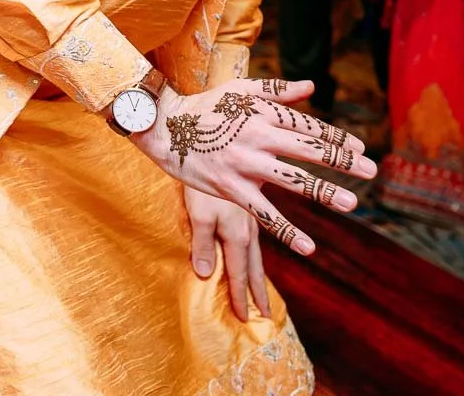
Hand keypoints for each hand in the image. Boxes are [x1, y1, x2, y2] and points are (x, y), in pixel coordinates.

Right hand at [132, 77, 372, 258]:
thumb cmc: (204, 106)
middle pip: (309, 150)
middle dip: (343, 162)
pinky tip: (309, 247)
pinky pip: (264, 213)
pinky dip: (287, 231)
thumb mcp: (240, 90)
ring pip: (292, 181)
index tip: (360, 148)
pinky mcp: (231, 188)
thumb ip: (277, 90)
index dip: (337, 138)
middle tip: (371, 171)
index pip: (308, 127)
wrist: (163, 126)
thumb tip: (312, 87)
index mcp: (263, 114)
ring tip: (351, 203)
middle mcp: (258, 137)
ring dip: (324, 192)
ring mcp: (245, 164)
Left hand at [185, 188, 268, 321]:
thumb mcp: (198, 212)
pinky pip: (257, 236)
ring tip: (264, 294)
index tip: (244, 319)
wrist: (216, 143)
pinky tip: (256, 253)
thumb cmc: (199, 178)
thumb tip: (204, 275)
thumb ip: (202, 244)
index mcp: (235, 235)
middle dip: (258, 293)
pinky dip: (258, 253)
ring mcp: (250, 217)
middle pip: (254, 268)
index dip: (240, 297)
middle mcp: (248, 229)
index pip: (238, 274)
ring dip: (260, 276)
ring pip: (258, 253)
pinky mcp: (250, 204)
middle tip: (266, 316)